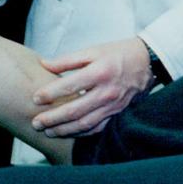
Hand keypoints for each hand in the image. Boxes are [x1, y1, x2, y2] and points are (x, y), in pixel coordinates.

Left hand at [32, 37, 152, 136]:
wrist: (147, 63)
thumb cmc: (118, 54)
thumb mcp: (93, 50)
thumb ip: (68, 60)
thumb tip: (44, 64)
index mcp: (99, 73)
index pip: (69, 86)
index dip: (50, 93)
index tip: (35, 98)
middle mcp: (106, 92)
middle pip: (75, 110)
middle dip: (53, 118)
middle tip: (36, 123)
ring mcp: (112, 105)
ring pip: (85, 123)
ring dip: (64, 130)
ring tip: (48, 132)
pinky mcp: (117, 113)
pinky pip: (97, 127)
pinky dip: (82, 133)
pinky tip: (69, 133)